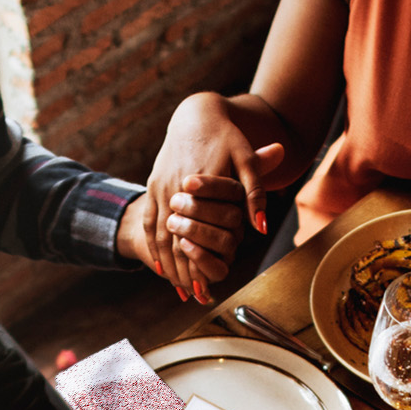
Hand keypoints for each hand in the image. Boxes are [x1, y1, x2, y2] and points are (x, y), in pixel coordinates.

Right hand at [137, 93, 283, 296]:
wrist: (196, 114)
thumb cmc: (227, 138)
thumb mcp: (246, 162)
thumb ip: (255, 194)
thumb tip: (260, 227)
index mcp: (195, 184)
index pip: (192, 234)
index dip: (196, 262)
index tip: (203, 288)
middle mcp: (172, 187)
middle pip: (172, 238)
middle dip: (180, 269)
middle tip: (189, 295)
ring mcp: (159, 186)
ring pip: (158, 232)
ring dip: (166, 261)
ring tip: (176, 286)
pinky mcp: (153, 183)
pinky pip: (149, 220)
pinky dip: (153, 244)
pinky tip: (160, 264)